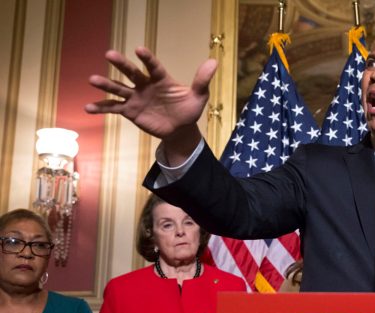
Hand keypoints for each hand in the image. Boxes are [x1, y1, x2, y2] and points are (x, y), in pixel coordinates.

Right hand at [85, 47, 216, 162]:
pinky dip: (101, 108)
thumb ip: (202, 81)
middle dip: (121, 64)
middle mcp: (145, 85)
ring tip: (92, 79)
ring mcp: (135, 97)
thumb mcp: (198, 97)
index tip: (139, 49)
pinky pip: (114, 108)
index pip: (153, 66)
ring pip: (119, 89)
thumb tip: (214, 61)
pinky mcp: (130, 111)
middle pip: (132, 73)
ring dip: (106, 84)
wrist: (179, 129)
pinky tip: (87, 108)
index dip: (147, 58)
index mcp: (161, 79)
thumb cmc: (189, 110)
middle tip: (109, 53)